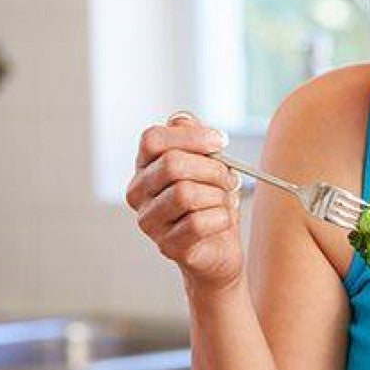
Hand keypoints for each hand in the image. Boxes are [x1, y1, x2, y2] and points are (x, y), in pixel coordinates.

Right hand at [127, 112, 243, 293]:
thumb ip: (194, 139)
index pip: (153, 139)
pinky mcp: (167, 247)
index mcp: (145, 167)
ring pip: (186, 194)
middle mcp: (138, 193)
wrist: (220, 250)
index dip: (192, 136)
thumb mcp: (207, 164)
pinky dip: (222, 218)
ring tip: (226, 201)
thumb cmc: (211, 202)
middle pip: (173, 165)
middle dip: (213, 169)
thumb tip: (182, 119)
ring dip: (218, 195)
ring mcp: (149, 222)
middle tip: (230, 179)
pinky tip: (224, 220)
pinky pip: (198, 223)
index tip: (222, 142)